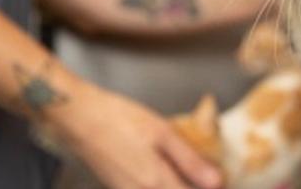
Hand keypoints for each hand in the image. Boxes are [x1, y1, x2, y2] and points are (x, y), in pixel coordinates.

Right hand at [50, 81, 221, 188]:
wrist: (78, 119)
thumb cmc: (119, 119)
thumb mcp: (162, 133)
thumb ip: (189, 160)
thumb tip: (216, 183)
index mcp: (156, 183)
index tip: (222, 184)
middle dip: (191, 188)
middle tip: (208, 177)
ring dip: (177, 186)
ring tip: (187, 173)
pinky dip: (161, 186)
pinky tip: (164, 174)